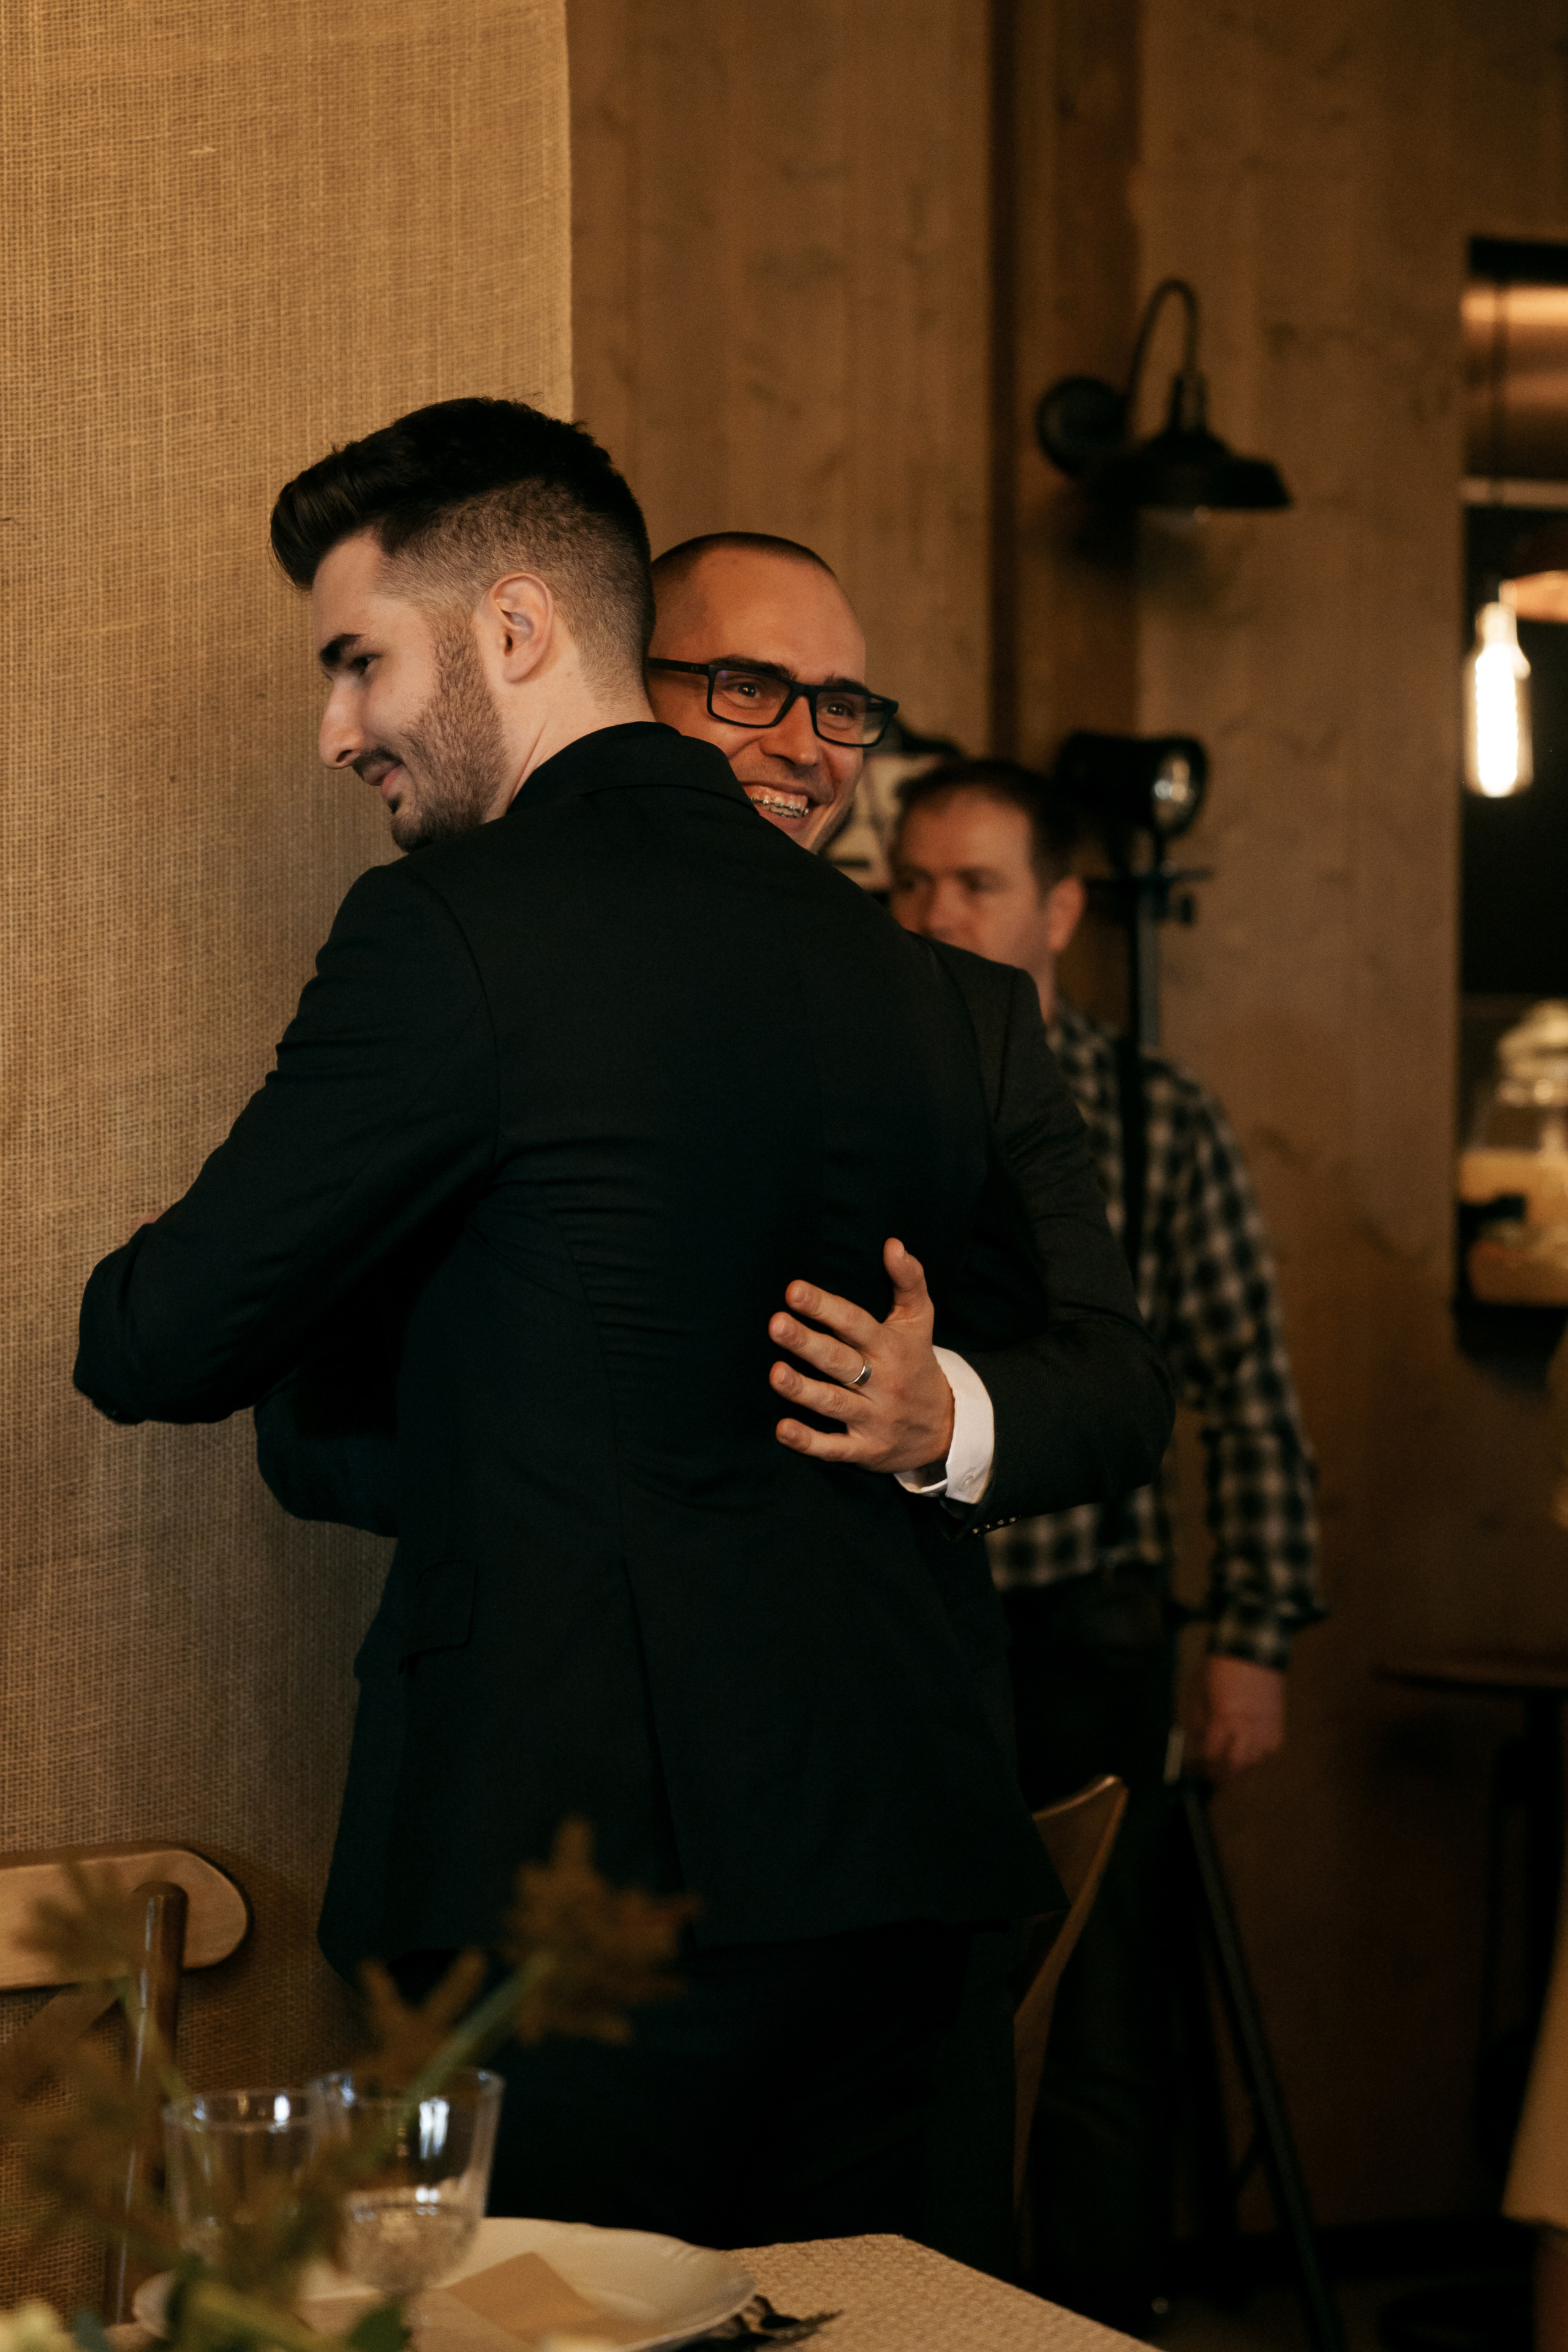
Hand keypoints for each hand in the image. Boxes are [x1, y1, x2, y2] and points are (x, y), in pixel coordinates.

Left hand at [768, 1238, 956, 1474]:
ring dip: (803, 1389)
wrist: (945, 1429)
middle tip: (776, 1324)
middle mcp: (882, 1381)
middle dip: (808, 1343)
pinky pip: (834, 1448)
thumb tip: (893, 1243)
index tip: (794, 1290)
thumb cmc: (918, 1364)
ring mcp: (873, 1417)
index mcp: (890, 1346)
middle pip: (840, 1360)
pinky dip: (809, 1441)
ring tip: (775, 1374)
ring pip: (835, 1402)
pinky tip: (782, 1429)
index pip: (855, 1323)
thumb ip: (909, 1281)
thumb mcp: (920, 1321)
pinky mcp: (865, 1448)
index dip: (825, 1307)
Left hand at [1191, 1655, 1285, 1781]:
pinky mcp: (1278, 1726)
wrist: (1252, 1651)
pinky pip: (1268, 1753)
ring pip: (1252, 1764)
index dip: (1200, 1765)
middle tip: (1209, 1774)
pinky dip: (1257, 1755)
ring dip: (1237, 1765)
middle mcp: (1246, 1728)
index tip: (1195, 1767)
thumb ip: (1197, 1723)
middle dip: (1219, 1775)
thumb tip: (1196, 1746)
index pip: (1211, 1756)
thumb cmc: (1221, 1668)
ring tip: (1227, 1759)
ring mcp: (1265, 1729)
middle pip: (1233, 1768)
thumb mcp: (1198, 1692)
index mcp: (1223, 1718)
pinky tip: (1247, 1747)